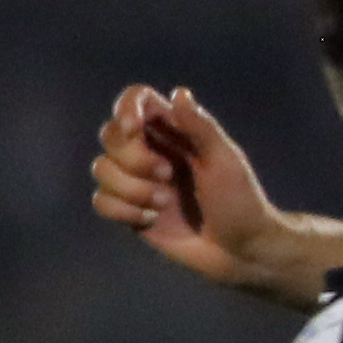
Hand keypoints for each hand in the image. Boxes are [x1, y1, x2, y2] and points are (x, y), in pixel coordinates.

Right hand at [89, 86, 304, 297]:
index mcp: (174, 131)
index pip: (137, 100)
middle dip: (133, 157)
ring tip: (164, 203)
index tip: (134, 128)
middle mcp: (150, 150)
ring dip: (131, 188)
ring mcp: (136, 180)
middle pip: (110, 134)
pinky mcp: (129, 209)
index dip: (126, 108)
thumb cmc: (241, 201)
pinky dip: (123, 210)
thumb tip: (179, 92)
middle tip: (168, 175)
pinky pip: (101, 201)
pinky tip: (152, 220)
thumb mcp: (226, 161)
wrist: (241, 250)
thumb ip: (201, 127)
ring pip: (101, 168)